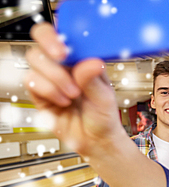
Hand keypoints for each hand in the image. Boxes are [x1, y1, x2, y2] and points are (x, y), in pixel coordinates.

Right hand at [24, 23, 121, 156]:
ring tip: (73, 94)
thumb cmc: (103, 117)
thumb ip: (94, 79)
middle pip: (41, 39)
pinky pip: (32, 81)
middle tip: (63, 57)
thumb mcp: (105, 97)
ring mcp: (50, 78)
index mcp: (82, 59)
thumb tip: (91, 63)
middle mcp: (64, 65)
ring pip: (35, 60)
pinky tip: (63, 101)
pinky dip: (48, 91)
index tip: (67, 44)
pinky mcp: (40, 93)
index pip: (65, 34)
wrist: (95, 141)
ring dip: (55, 77)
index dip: (60, 32)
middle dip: (50, 47)